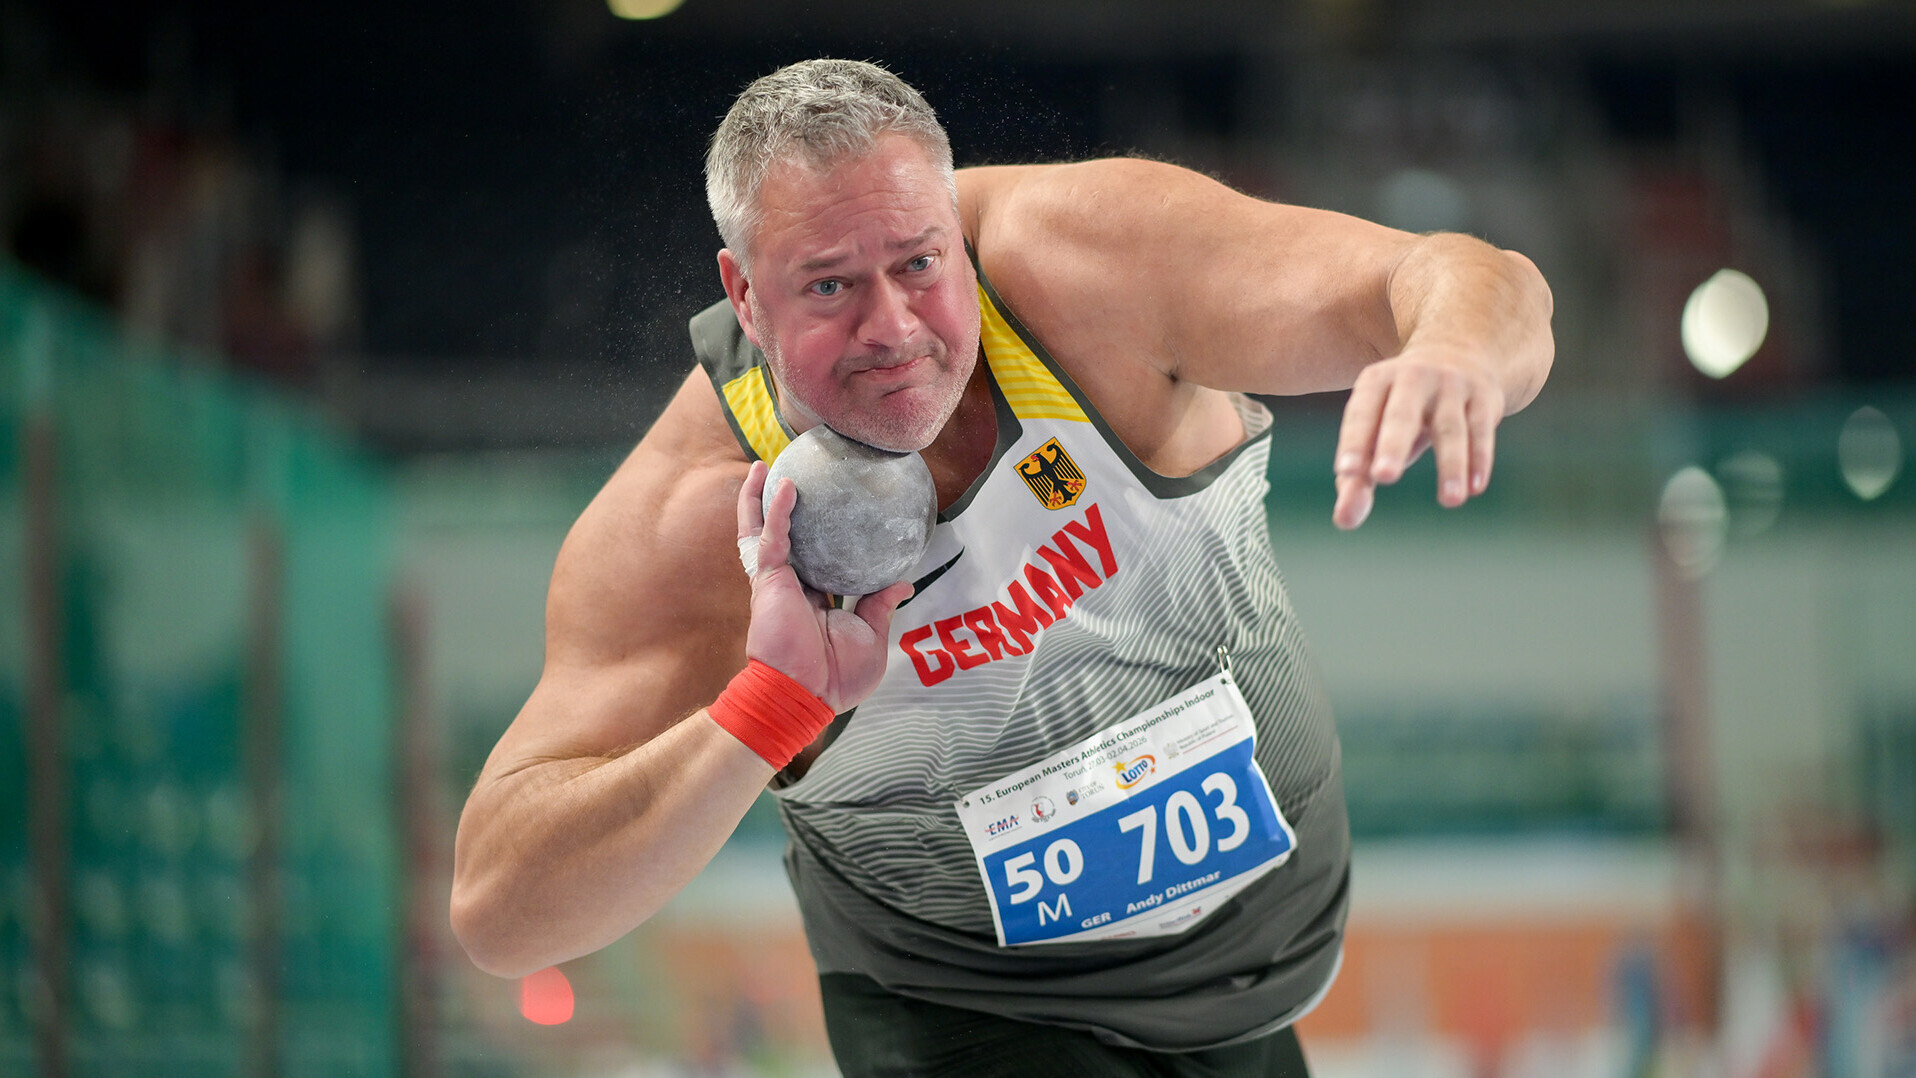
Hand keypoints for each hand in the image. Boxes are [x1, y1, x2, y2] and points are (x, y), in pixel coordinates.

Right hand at [736, 461, 912, 710]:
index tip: (833, 510)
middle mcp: (792, 586)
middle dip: (778, 506)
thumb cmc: (836, 677)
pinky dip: (776, 510)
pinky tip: (785, 485)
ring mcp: (777, 582)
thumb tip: (903, 583)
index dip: (820, 536)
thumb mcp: (871, 638)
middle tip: (788, 474)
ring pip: (762, 530)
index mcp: (814, 599)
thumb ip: (880, 606)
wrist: (805, 696)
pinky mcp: (768, 581)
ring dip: (760, 497)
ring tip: (762, 466)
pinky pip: (770, 538)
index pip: (816, 558)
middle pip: (782, 536)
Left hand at [1332, 346, 1505, 529]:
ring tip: (1450, 501)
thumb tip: (1345, 520)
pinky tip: (1474, 488)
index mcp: (1375, 383)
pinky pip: (1480, 431)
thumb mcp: (1376, 432)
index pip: (1360, 416)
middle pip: (1401, 415)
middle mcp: (1412, 378)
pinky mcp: (1483, 397)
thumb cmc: (1403, 409)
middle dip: (1392, 445)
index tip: (1346, 472)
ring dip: (1450, 465)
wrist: (1460, 353)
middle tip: (1383, 477)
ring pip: (1450, 428)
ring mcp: (1450, 385)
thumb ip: (1357, 476)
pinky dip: (1478, 459)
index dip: (1352, 443)